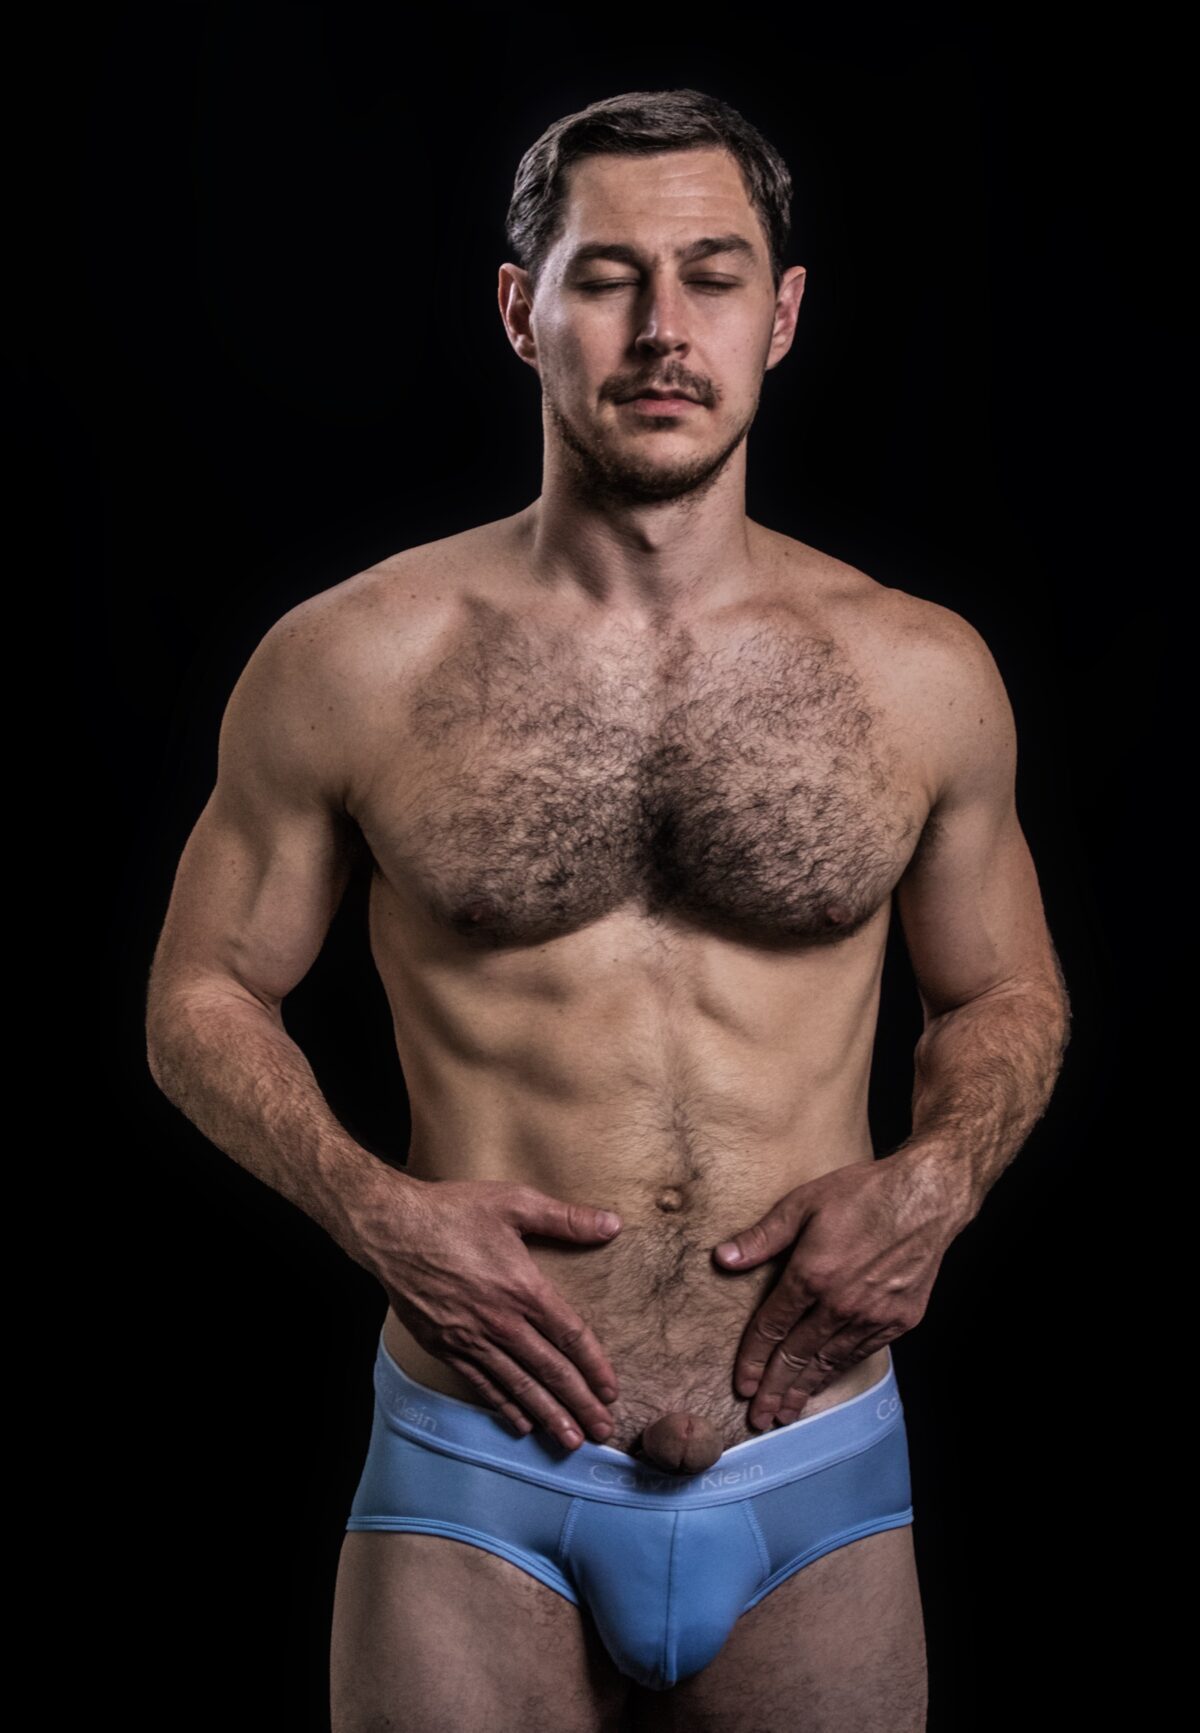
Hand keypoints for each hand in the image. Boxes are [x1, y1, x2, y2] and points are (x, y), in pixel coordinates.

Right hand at [361, 1173, 622, 1450]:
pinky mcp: (445, 1347)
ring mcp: (471, 1338)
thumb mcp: (515, 1202)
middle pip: (549, 1370)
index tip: (611, 1390)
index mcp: (523, 1288)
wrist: (391, 1228)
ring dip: (547, 1416)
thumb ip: (565, 1218)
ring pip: (518, 1386)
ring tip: (570, 1441)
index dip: (594, 1366)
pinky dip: (504, 1407)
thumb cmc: (453, 1211)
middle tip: (603, 1432)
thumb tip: (613, 1225)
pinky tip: (521, 1424)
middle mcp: (500, 1321)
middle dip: (579, 1404)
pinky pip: (481, 1384)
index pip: (570, 1336)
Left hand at [712, 1157, 951, 1429]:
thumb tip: (723, 1259)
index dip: (753, 1359)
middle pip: (797, 1355)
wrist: (927, 1196)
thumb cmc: (863, 1193)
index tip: (740, 1385)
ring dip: (804, 1389)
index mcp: (812, 1275)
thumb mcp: (803, 1203)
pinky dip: (837, 1372)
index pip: (772, 1328)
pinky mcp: (899, 1320)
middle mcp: (841, 1303)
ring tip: (786, 1412)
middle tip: (758, 1418)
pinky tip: (823, 1382)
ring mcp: (873, 1316)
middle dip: (774, 1389)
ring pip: (828, 1362)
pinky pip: (859, 1354)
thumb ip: (762, 1237)